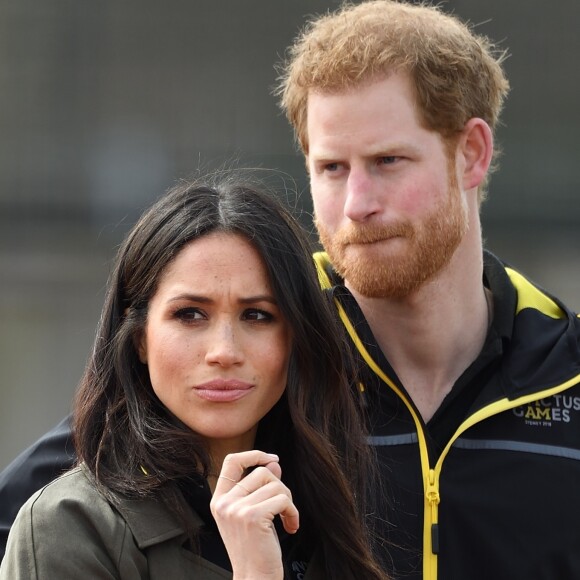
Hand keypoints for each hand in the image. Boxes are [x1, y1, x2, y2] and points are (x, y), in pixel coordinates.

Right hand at [210, 450, 298, 579]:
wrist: (254, 579)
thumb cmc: (255, 549)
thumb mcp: (254, 513)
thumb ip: (260, 487)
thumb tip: (273, 462)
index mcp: (219, 500)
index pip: (232, 461)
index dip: (254, 454)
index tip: (272, 460)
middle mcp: (224, 503)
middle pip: (261, 472)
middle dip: (280, 487)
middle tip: (284, 508)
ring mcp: (236, 509)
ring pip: (275, 484)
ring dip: (288, 501)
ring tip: (287, 519)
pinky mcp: (252, 517)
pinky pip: (282, 499)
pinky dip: (293, 512)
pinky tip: (290, 526)